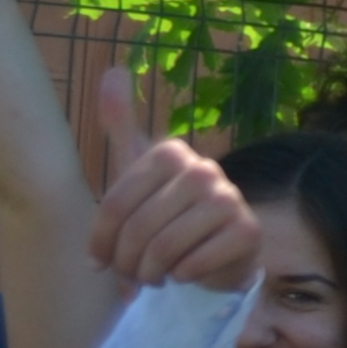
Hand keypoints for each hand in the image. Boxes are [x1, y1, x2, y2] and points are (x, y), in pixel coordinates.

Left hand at [84, 78, 259, 291]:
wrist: (219, 248)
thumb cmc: (168, 210)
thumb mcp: (138, 169)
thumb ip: (122, 122)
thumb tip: (113, 70)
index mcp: (171, 151)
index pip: (116, 203)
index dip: (100, 240)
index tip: (97, 261)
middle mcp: (204, 168)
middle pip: (139, 227)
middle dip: (127, 262)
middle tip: (129, 275)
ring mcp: (230, 198)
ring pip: (164, 247)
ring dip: (151, 273)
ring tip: (151, 277)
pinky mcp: (248, 231)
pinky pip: (195, 262)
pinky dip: (182, 276)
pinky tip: (183, 274)